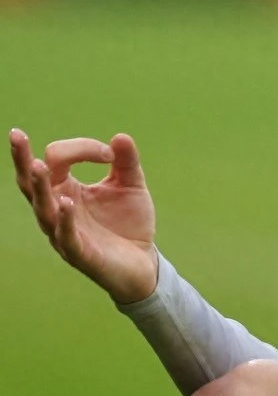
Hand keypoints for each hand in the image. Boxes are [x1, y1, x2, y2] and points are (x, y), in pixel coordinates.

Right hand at [11, 129, 157, 303]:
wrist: (143, 261)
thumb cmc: (128, 222)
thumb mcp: (131, 186)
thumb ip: (126, 162)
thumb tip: (120, 136)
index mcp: (65, 189)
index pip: (57, 158)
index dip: (83, 148)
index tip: (110, 154)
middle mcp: (57, 209)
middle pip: (31, 182)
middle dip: (22, 159)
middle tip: (15, 134)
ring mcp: (64, 232)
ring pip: (43, 208)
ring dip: (40, 187)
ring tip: (36, 165)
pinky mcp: (79, 253)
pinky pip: (65, 235)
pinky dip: (65, 219)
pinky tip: (66, 203)